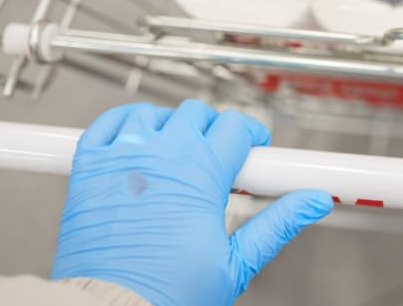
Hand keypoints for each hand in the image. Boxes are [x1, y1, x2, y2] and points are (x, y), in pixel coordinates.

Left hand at [51, 100, 332, 305]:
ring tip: (177, 151)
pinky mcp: (88, 167)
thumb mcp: (236, 262)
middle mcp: (161, 156)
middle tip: (218, 156)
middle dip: (213, 129)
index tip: (254, 147)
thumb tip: (314, 202)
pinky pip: (107, 123)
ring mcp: (121, 158)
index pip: (235, 126)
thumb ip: (278, 223)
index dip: (251, 133)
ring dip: (170, 124)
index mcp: (200, 174)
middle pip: (196, 113)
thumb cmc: (166, 295)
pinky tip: (136, 140)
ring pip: (153, 113)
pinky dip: (124, 123)